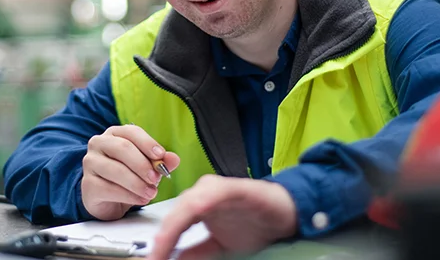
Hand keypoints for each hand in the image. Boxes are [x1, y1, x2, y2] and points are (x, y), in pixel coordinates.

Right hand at [81, 124, 179, 220]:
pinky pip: (109, 189)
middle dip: (143, 164)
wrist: (108, 199)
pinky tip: (141, 199)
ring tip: (152, 192)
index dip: (147, 142)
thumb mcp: (146, 167)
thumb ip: (160, 162)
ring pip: (116, 170)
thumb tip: (174, 159)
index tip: (160, 155)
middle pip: (122, 148)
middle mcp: (99, 144)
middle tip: (156, 178)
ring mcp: (91, 163)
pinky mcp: (88, 184)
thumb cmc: (127, 176)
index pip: (131, 132)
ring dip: (137, 183)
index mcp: (114, 134)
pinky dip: (129, 195)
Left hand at [149, 175, 297, 259]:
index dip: (161, 243)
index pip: (172, 223)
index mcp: (197, 205)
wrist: (286, 214)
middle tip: (155, 257)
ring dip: (174, 225)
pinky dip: (201, 203)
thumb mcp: (221, 246)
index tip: (153, 259)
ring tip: (163, 244)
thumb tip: (172, 259)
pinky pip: (214, 194)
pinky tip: (193, 212)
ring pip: (188, 203)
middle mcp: (203, 193)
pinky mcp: (235, 187)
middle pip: (175, 213)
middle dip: (163, 237)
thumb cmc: (255, 224)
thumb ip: (196, 252)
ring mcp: (217, 189)